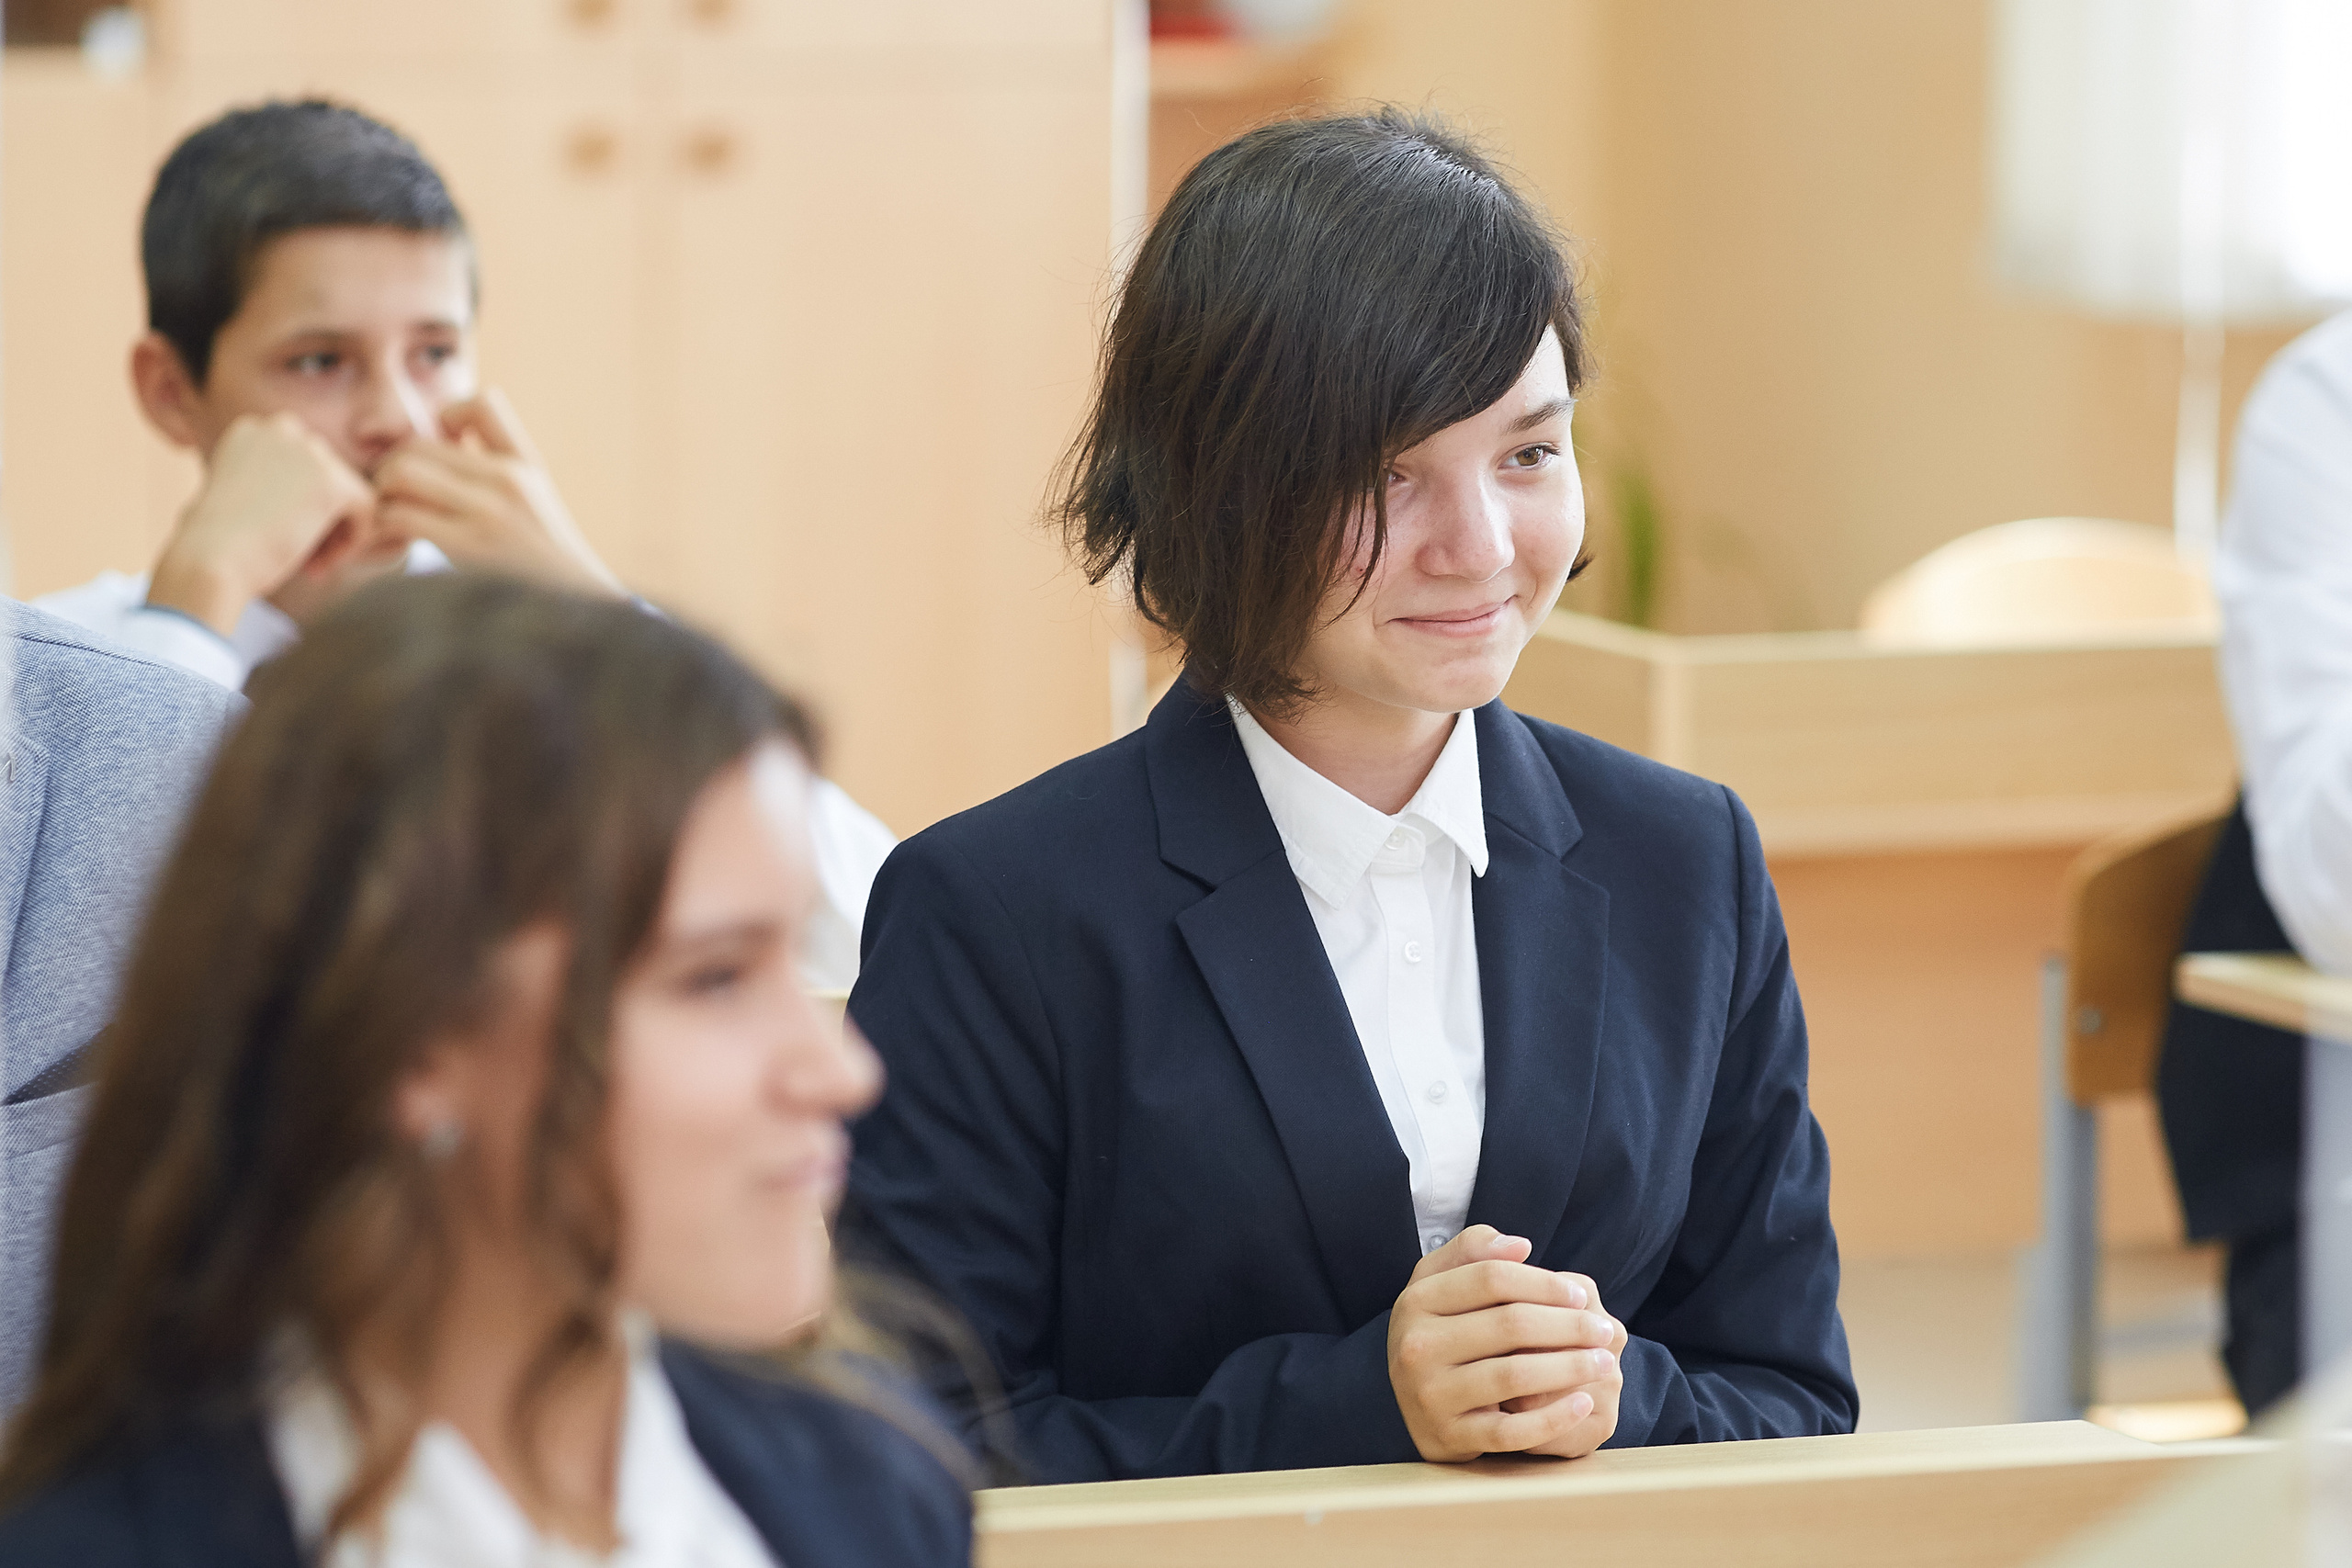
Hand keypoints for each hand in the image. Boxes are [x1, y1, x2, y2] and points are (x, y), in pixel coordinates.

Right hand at [148, 413, 378, 634]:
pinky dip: (352, 541)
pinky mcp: (332, 480)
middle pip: (327, 477)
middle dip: (322, 519)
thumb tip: (297, 496)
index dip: (298, 506)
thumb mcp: (233, 498)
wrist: (209, 561)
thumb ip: (268, 486)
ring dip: (335, 533)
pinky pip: (366, 509)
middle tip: (303, 559)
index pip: (301, 465)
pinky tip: (322, 565)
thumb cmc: (211, 543)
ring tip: (310, 565)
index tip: (278, 536)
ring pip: (349, 494)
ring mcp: (308, 451)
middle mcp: (281, 429)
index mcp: (252, 430)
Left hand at [373, 389, 620, 593]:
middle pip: (417, 443)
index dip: (445, 418)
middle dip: (391, 468)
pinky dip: (383, 528)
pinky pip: (400, 515)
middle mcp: (509, 479)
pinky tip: (393, 546)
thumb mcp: (534, 507)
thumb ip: (493, 476)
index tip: (443, 454)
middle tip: (391, 498)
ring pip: (401, 472)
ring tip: (389, 521)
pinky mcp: (469, 546)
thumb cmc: (544, 568)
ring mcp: (490, 511)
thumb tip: (432, 450)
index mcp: (526, 465)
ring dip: (382, 496)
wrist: (579, 613)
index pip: (481, 402)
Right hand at [1386, 1225, 1623, 1461]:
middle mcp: (1416, 1346)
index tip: (1580, 1295)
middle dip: (1568, 1326)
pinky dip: (1553, 1419)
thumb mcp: (1439, 1282)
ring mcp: (1430, 1395)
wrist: (1409, 1401)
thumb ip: (1472, 1250)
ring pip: (1513, 1376)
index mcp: (1417, 1300)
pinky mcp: (1449, 1437)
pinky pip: (1510, 1431)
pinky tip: (1584, 1404)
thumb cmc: (1439, 1331)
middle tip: (1605, 1330)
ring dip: (1570, 1368)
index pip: (1492, 1278)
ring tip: (1605, 1363)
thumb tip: (1520, 1245)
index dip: (1543, 1283)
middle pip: (1509, 1325)